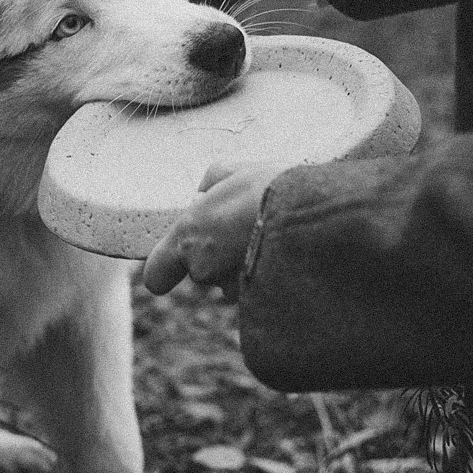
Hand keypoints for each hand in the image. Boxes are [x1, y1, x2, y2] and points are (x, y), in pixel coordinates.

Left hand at [141, 162, 289, 296]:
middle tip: (246, 227)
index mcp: (188, 236)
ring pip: (230, 283)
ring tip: (269, 239)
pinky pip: (254, 292)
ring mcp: (232, 288)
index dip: (164, 270)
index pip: (156, 275)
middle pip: (202, 271)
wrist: (316, 216)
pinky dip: (264, 277)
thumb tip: (202, 193)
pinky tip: (281, 255)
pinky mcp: (259, 301)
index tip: (173, 265)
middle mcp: (204, 268)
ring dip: (243, 267)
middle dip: (218, 255)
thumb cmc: (271, 188)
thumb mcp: (233, 171)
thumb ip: (210, 182)